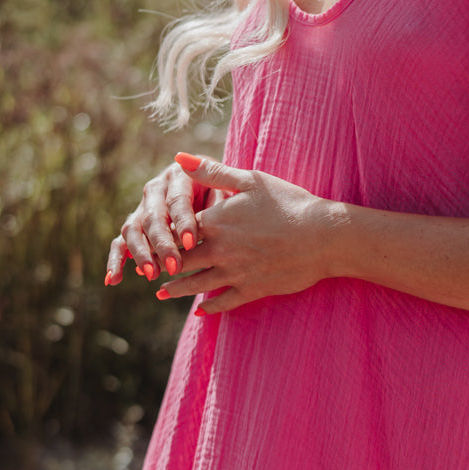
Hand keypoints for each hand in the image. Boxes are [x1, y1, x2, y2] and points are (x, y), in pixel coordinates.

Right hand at [104, 155, 211, 285]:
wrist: (210, 187)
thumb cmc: (223, 191)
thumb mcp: (228, 188)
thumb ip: (219, 201)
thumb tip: (211, 222)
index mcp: (178, 176)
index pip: (177, 200)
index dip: (183, 222)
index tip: (191, 243)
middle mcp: (155, 189)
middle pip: (153, 218)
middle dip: (162, 244)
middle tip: (174, 267)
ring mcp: (142, 207)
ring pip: (133, 230)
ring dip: (140, 254)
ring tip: (151, 274)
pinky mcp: (135, 225)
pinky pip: (120, 242)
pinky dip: (115, 260)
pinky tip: (114, 280)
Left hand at [151, 155, 333, 313]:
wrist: (323, 236)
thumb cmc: (289, 203)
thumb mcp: (250, 180)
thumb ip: (212, 171)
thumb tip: (179, 159)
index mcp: (215, 221)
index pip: (177, 230)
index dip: (159, 234)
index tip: (146, 237)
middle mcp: (219, 250)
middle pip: (180, 260)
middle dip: (161, 265)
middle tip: (145, 270)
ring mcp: (235, 273)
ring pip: (196, 284)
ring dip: (176, 290)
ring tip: (161, 294)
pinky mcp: (252, 289)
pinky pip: (224, 302)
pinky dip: (210, 307)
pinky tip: (199, 311)